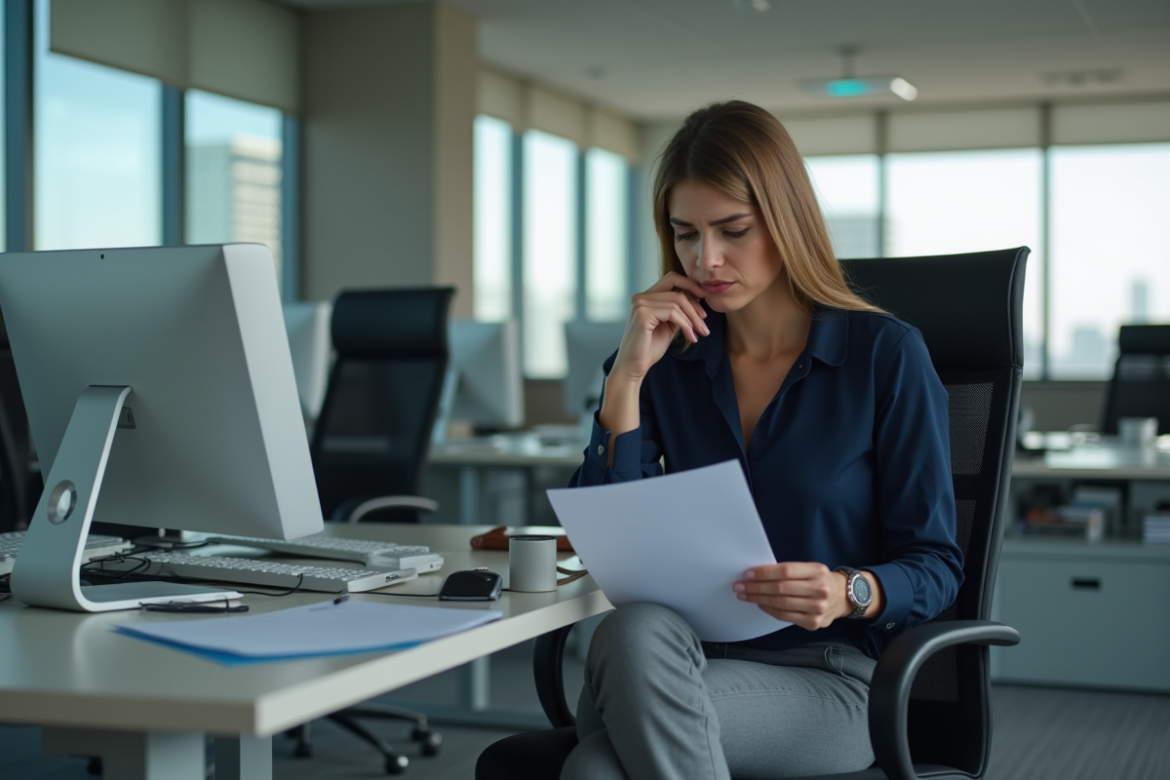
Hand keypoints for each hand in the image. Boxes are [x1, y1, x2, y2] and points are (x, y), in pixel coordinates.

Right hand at [598, 272, 708, 440]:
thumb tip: (698, 300)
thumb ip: (678, 312)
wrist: (634, 368)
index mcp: (645, 297)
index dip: (690, 285)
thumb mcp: (668, 326)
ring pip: (677, 302)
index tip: (705, 298)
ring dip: (693, 319)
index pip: (672, 279)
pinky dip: (686, 324)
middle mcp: (641, 297)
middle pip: (678, 291)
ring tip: (700, 333)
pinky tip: (690, 337)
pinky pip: (673, 313)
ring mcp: (640, 304)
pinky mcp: (642, 314)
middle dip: (695, 308)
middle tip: (704, 325)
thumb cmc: (649, 349)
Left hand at [733, 562, 850, 630]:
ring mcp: (818, 608)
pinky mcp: (813, 623)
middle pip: (780, 588)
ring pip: (780, 603)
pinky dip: (769, 610)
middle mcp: (819, 589)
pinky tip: (760, 604)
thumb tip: (758, 574)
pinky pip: (784, 616)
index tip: (747, 574)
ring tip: (745, 595)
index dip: (764, 573)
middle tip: (739, 586)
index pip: (785, 571)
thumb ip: (789, 571)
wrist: (843, 597)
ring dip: (758, 599)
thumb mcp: (810, 569)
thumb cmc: (820, 581)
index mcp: (817, 571)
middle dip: (756, 587)